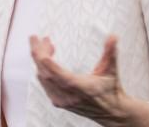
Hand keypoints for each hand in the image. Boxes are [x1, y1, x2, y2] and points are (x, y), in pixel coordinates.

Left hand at [30, 35, 148, 126]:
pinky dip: (42, 69)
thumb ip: (111, 53)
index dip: (50, 64)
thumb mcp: (111, 71)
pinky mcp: (58, 102)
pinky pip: (44, 83)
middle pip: (47, 74)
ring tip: (45, 44)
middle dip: (39, 54)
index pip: (63, 77)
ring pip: (42, 78)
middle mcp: (70, 97)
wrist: (110, 112)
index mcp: (83, 88)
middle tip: (35, 38)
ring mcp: (62, 100)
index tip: (41, 49)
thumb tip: (113, 36)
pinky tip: (46, 57)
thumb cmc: (111, 90)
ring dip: (39, 60)